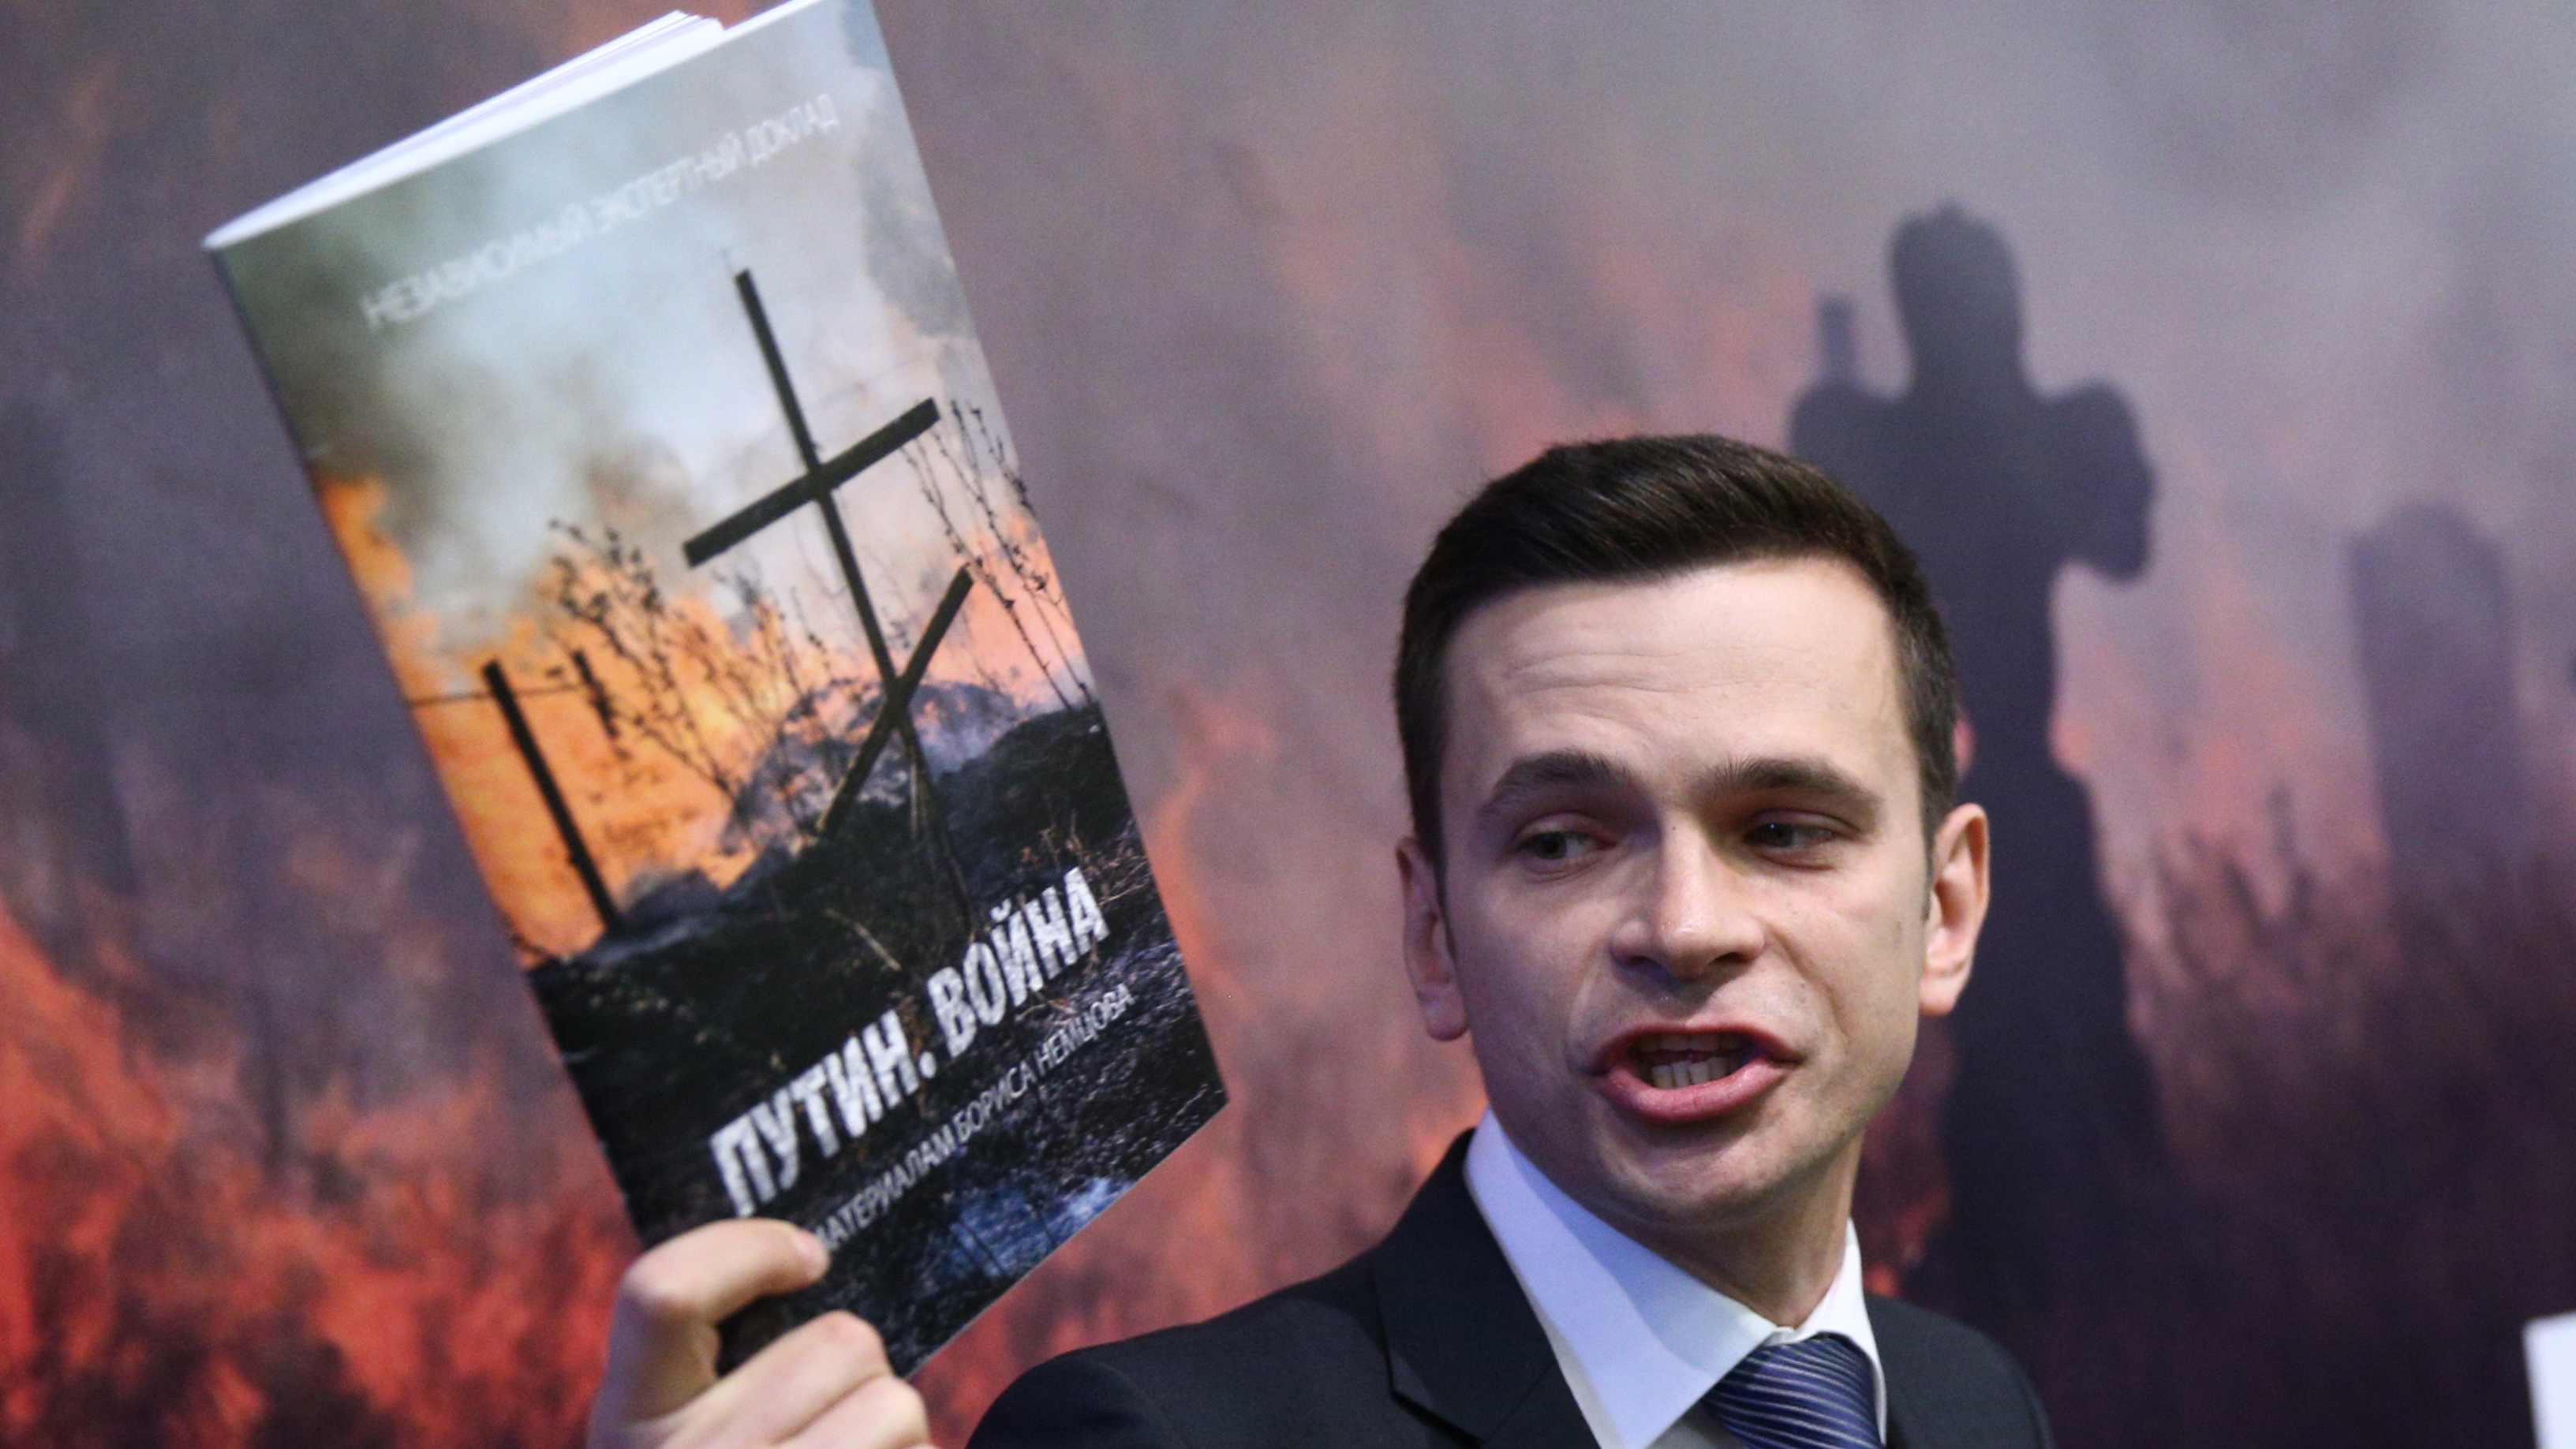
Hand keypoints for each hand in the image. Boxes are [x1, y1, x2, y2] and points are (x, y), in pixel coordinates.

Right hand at [589, 1219, 931, 1448]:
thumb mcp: (697, 1433)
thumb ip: (727, 1363)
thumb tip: (814, 1261)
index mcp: (630, 1423)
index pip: (663, 1291)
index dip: (750, 1250)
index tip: (809, 1259)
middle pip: (840, 1341)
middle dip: (861, 1372)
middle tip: (832, 1423)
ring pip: (895, 1403)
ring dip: (897, 1432)